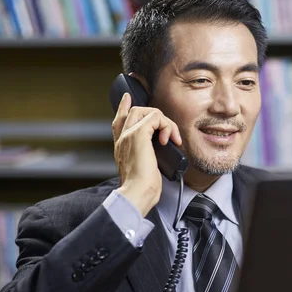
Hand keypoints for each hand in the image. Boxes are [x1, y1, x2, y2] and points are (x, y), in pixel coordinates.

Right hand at [111, 93, 182, 216]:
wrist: (137, 193)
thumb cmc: (143, 188)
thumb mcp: (145, 170)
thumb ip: (148, 158)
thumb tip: (164, 150)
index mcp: (121, 147)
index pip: (119, 121)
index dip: (124, 107)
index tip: (127, 98)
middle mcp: (122, 139)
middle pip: (134, 111)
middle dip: (155, 115)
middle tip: (169, 133)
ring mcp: (128, 134)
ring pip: (146, 111)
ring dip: (165, 123)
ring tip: (172, 140)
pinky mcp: (138, 134)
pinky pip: (156, 116)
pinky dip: (167, 126)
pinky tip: (170, 140)